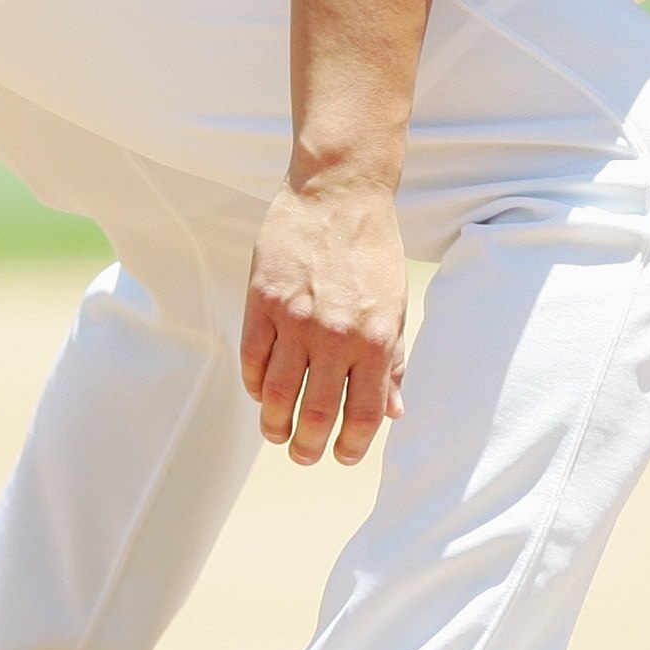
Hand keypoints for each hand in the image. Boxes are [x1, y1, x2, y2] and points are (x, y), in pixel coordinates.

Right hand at [238, 177, 407, 466]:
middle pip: (315, 415)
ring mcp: (295, 319)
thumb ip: (393, 362)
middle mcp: (336, 335)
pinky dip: (256, 385)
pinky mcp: (262, 301)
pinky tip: (262, 392)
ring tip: (276, 433)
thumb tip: (393, 413)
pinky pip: (253, 360)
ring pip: (277, 395)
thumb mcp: (395, 307)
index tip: (342, 456)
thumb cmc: (373, 250)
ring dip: (274, 425)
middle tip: (302, 455)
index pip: (363, 414)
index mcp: (377, 340)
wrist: (340, 192)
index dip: (351, 447)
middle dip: (306, 447)